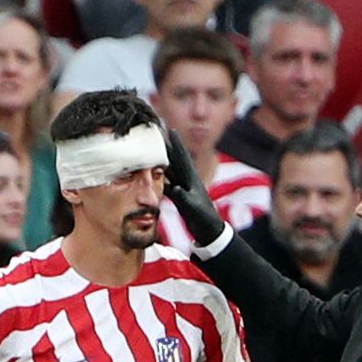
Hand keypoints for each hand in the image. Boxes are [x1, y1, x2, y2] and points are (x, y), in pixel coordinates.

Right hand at [162, 127, 225, 247]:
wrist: (209, 231)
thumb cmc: (204, 219)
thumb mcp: (193, 208)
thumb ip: (183, 197)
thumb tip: (174, 188)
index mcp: (192, 179)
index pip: (182, 158)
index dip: (177, 144)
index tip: (171, 130)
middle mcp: (188, 181)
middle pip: (174, 161)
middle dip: (166, 148)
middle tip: (157, 136)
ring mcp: (184, 189)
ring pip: (170, 172)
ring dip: (162, 163)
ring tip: (151, 153)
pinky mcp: (181, 197)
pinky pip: (168, 185)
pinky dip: (161, 180)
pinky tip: (153, 176)